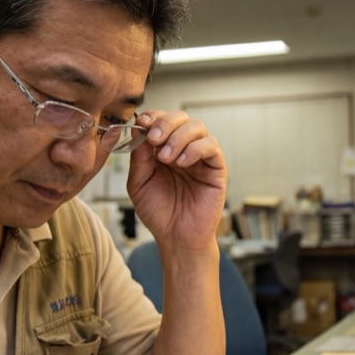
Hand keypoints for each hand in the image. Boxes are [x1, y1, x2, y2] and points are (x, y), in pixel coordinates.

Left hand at [127, 110, 226, 250]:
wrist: (177, 237)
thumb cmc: (159, 212)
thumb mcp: (139, 183)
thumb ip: (138, 157)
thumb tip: (139, 130)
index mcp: (163, 148)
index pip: (161, 120)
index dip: (153, 117)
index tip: (142, 123)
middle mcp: (183, 148)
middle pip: (180, 117)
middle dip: (165, 123)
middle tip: (154, 139)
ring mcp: (200, 157)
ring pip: (197, 127)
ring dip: (179, 137)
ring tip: (166, 158)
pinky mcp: (216, 168)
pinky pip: (211, 146)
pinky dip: (195, 149)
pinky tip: (182, 163)